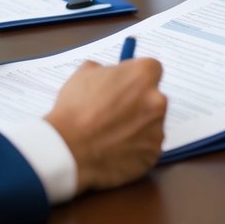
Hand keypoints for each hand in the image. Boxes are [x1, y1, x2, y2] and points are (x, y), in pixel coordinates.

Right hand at [45, 59, 166, 192]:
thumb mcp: (84, 74)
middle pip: (154, 98)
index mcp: (142, 75)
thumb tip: (110, 74)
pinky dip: (135, 149)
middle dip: (138, 103)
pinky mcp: (153, 154)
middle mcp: (157, 100)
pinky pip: (147, 148)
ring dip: (137, 127)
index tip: (127, 86)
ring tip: (111, 134)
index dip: (136, 78)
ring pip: (151, 124)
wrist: (67, 149)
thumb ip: (105, 70)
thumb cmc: (74, 110)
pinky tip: (115, 149)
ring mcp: (157, 129)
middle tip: (116, 112)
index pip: (151, 69)